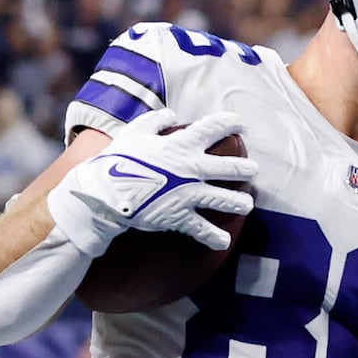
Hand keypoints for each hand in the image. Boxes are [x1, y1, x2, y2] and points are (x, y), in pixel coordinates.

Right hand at [47, 113, 257, 254]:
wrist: (104, 191)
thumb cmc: (119, 158)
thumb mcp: (136, 131)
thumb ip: (157, 121)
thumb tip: (172, 115)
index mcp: (182, 144)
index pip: (215, 128)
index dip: (231, 123)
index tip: (240, 125)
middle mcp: (191, 169)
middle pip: (229, 168)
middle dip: (245, 168)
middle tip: (253, 170)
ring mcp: (188, 194)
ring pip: (223, 200)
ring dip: (239, 203)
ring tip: (247, 205)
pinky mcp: (179, 216)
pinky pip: (201, 229)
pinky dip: (213, 237)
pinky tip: (223, 242)